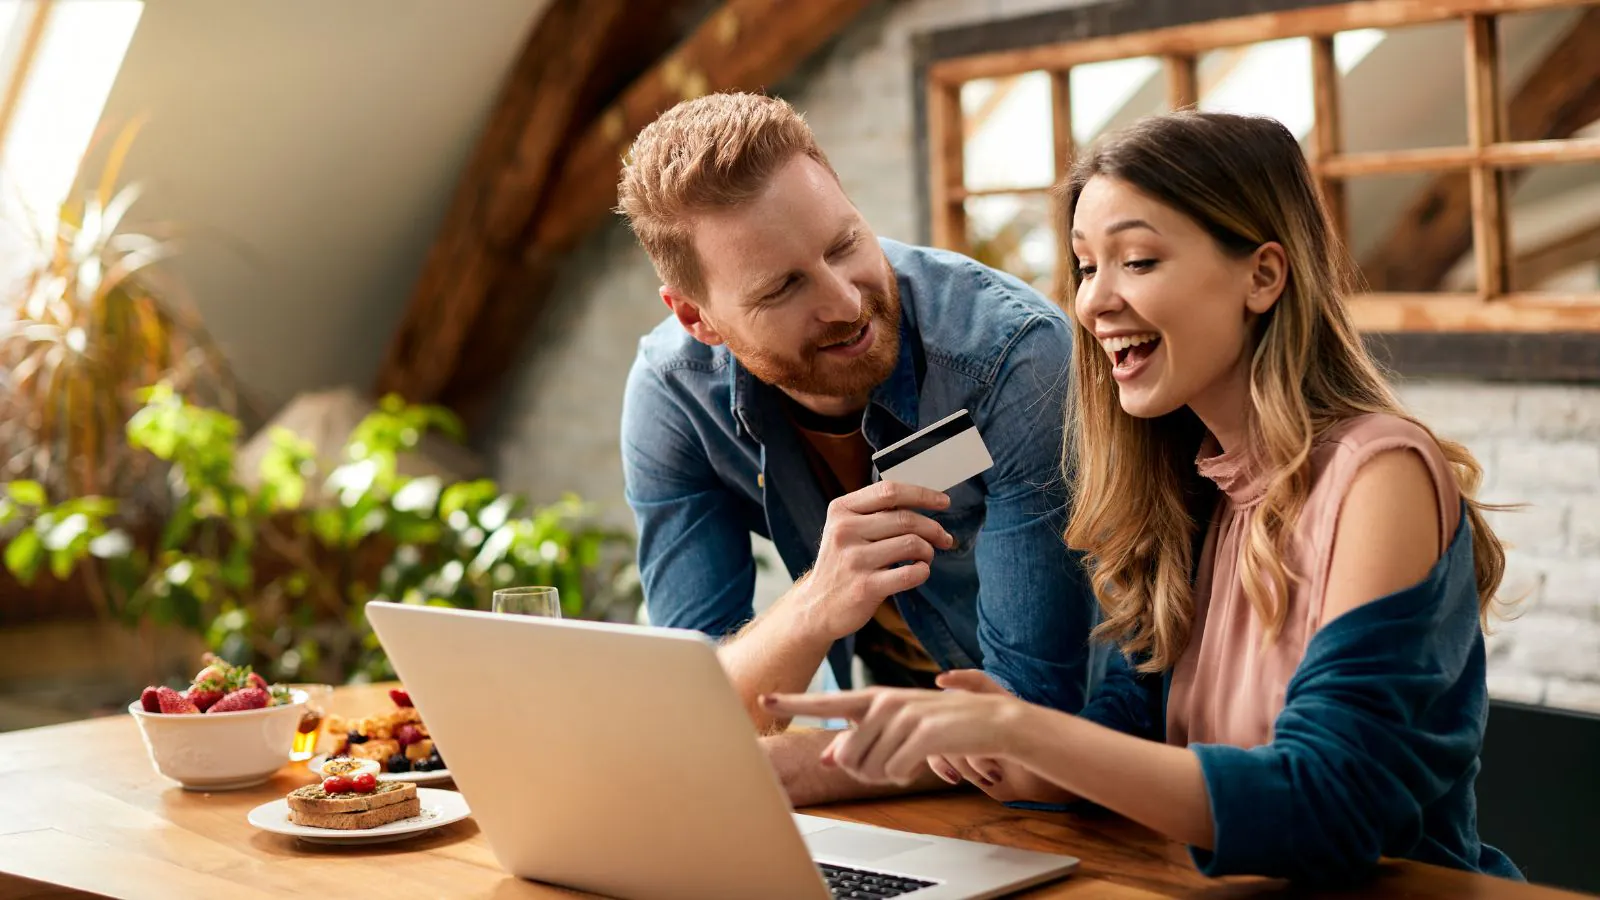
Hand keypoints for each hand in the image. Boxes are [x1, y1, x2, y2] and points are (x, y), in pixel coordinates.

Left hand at [760, 686, 1028, 786]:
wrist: (989, 722)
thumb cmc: (940, 728)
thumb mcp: (898, 731)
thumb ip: (862, 741)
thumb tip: (827, 758)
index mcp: (874, 700)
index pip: (827, 702)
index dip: (794, 702)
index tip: (764, 698)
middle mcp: (883, 702)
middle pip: (846, 756)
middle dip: (863, 773)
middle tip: (890, 766)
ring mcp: (902, 714)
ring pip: (868, 767)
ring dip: (886, 776)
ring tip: (908, 760)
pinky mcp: (920, 731)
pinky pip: (894, 771)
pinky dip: (905, 775)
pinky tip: (921, 762)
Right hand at [795, 481, 953, 641]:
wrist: (817, 606)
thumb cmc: (841, 564)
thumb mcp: (846, 529)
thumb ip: (876, 513)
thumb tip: (923, 502)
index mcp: (841, 510)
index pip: (889, 491)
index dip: (922, 494)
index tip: (943, 502)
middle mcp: (845, 531)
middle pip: (905, 518)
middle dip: (933, 528)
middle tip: (944, 538)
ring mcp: (854, 560)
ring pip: (911, 544)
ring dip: (928, 551)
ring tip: (925, 558)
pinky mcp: (865, 587)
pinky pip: (910, 573)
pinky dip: (923, 571)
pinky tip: (919, 572)